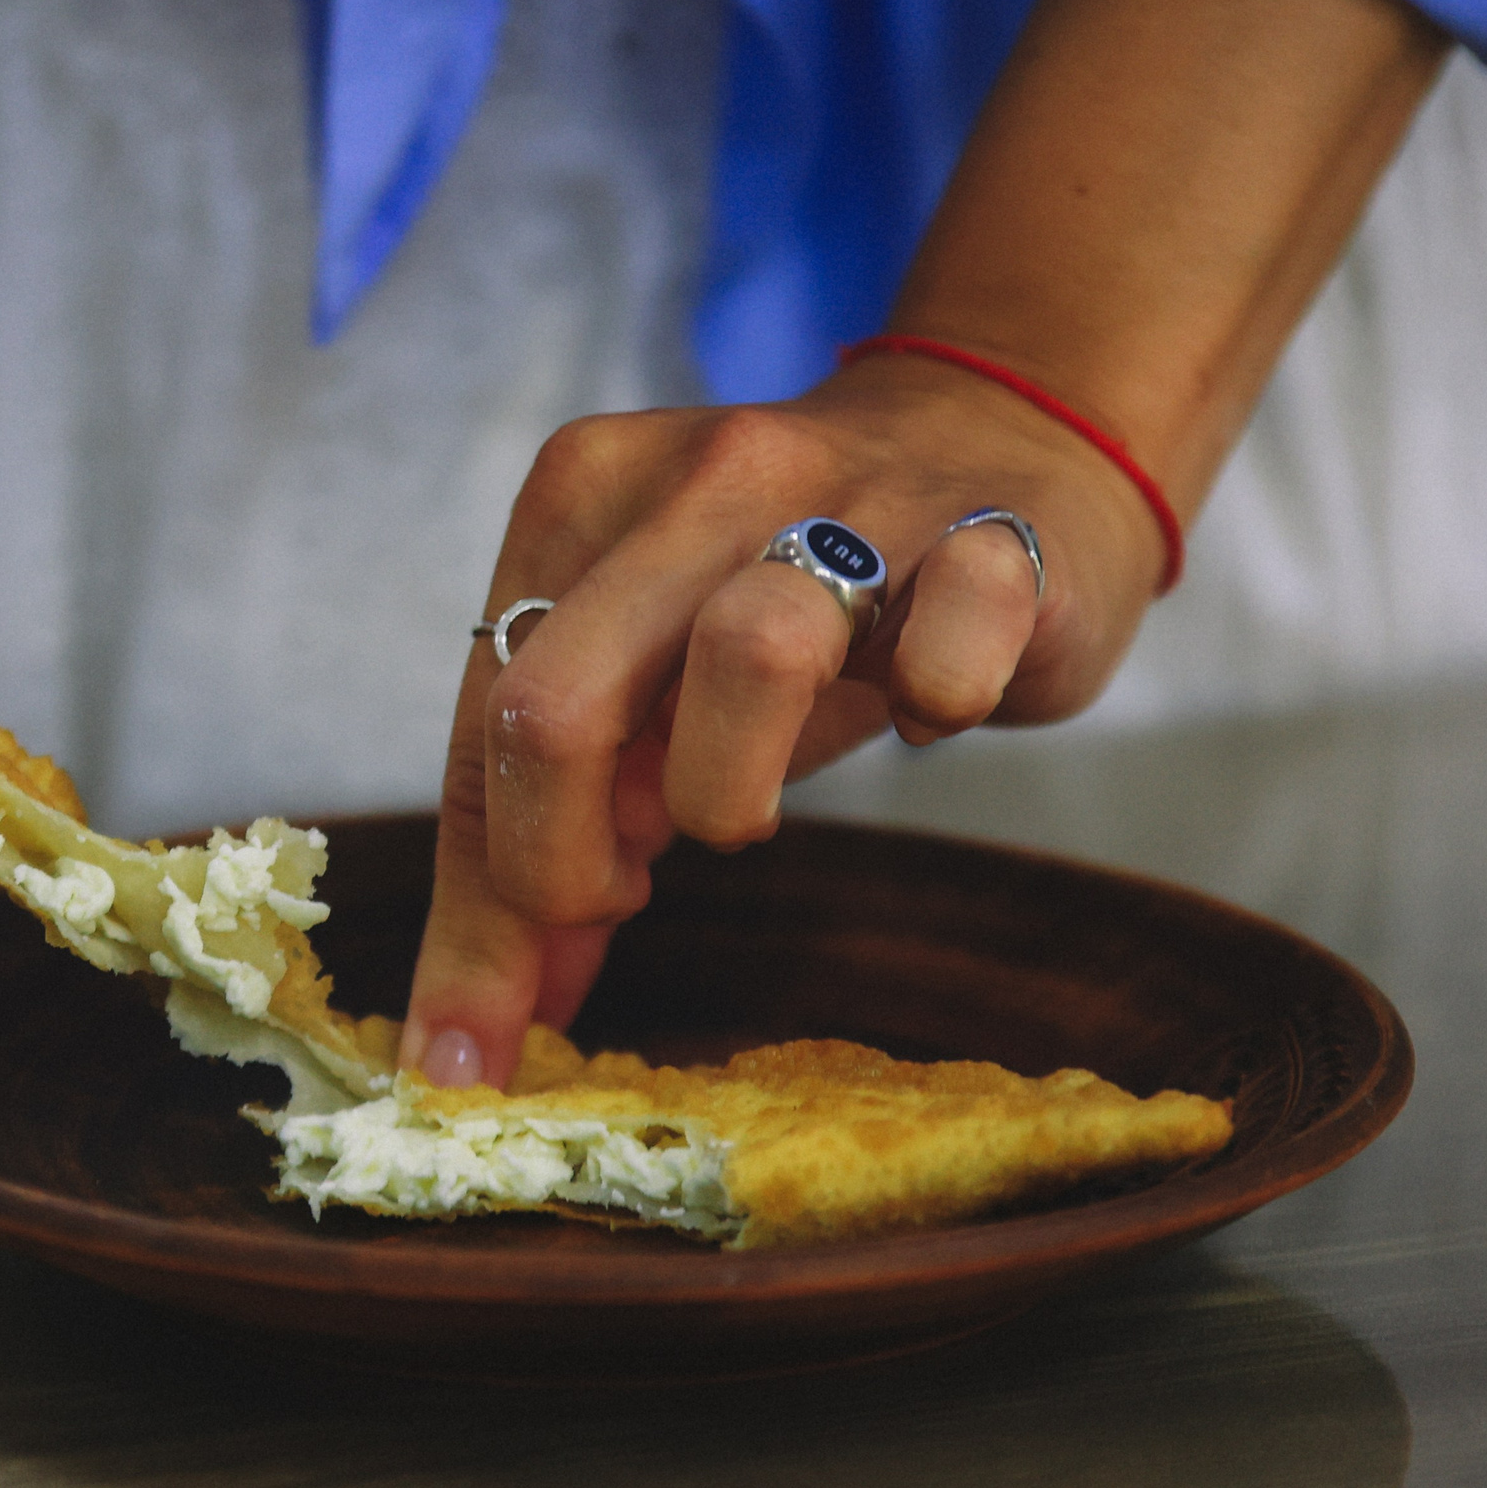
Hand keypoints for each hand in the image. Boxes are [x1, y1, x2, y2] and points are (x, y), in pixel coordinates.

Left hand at [401, 357, 1163, 1090]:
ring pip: (745, 654)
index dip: (479, 905)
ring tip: (744, 812)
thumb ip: (562, 827)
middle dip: (562, 867)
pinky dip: (936, 707)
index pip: (483, 720)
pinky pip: (948, 652)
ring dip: (728, 794)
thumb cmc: (800, 594)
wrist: (1009, 434)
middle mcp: (699, 480)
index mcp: (583, 499)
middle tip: (620, 902)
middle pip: (556, 701)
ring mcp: (851, 494)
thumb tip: (487, 1028)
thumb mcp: (657, 689)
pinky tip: (930, 708)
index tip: (477, 1053)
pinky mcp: (997, 535)